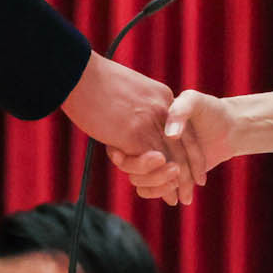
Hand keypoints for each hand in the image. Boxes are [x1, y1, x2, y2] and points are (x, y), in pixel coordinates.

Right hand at [60, 52, 191, 203]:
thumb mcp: (128, 89)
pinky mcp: (133, 135)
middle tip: (187, 196)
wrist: (77, 72)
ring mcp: (149, 122)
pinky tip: (161, 193)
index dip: (192, 155)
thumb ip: (137, 106)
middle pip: (182, 148)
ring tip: (175, 199)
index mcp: (162, 97)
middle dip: (186, 175)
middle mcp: (162, 109)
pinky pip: (149, 163)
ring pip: (169, 160)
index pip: (185, 132)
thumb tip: (132, 122)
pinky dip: (155, 180)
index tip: (194, 173)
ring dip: (173, 184)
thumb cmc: (93, 80)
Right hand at [111, 88, 230, 202]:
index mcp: (146, 121)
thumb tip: (170, 135)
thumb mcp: (195, 100)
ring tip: (178, 184)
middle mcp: (146, 140)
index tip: (148, 158)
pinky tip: (176, 195)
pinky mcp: (167, 172)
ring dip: (157, 184)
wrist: (230, 127)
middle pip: (135, 164)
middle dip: (152, 172)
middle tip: (175, 170)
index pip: (130, 142)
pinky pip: (151, 187)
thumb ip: (181, 110)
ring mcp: (156, 158)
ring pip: (140, 179)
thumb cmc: (211, 110)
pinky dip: (161, 192)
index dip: (133, 154)